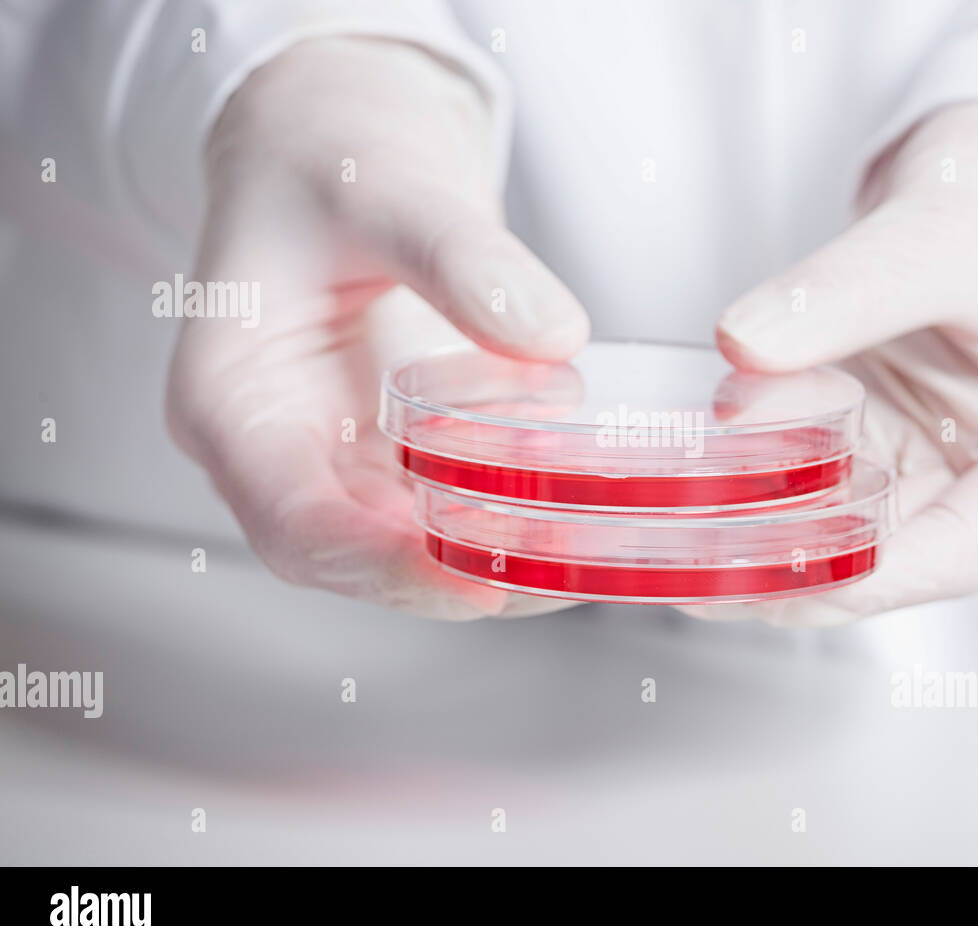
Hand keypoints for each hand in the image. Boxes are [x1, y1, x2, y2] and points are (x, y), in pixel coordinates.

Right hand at [166, 37, 588, 617]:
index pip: (295, 526)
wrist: (340, 137)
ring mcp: (339, 449)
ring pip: (412, 543)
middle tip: (562, 570)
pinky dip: (514, 511)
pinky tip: (581, 503)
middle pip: (360, 555)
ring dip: (499, 555)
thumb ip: (460, 257)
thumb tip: (551, 337)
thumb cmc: (328, 154)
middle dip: (461, 576)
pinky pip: (451, 501)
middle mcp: (279, 447)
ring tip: (589, 547)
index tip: (478, 580)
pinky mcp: (396, 441)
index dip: (384, 568)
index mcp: (232, 401)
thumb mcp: (387, 184)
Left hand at [696, 103, 977, 626]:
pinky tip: (709, 475)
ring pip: (851, 527)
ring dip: (771, 524)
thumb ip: (840, 295)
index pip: (955, 555)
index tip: (764, 580)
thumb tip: (742, 347)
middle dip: (793, 563)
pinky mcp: (906, 444)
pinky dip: (773, 476)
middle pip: (895, 557)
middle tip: (694, 577)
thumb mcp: (936, 236)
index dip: (854, 577)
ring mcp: (955, 468)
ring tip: (680, 538)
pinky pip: (832, 480)